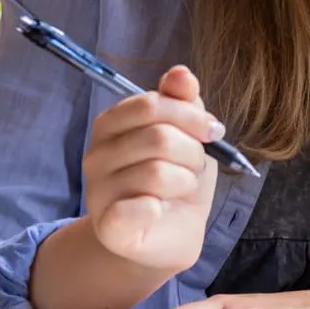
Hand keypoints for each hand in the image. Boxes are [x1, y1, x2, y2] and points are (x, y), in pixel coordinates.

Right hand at [82, 66, 220, 271]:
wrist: (167, 235)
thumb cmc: (176, 179)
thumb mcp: (187, 135)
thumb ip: (182, 102)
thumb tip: (181, 73)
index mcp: (112, 124)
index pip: (151, 104)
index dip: (190, 115)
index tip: (212, 131)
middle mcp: (97, 154)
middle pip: (158, 137)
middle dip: (192, 152)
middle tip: (195, 166)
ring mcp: (98, 191)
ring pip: (157, 172)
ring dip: (185, 181)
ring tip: (181, 189)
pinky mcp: (108, 226)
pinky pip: (140, 207)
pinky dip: (158, 206)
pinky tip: (159, 209)